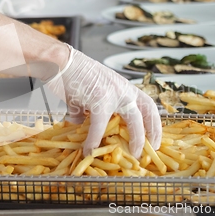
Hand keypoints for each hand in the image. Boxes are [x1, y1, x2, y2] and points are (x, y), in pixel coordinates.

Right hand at [46, 46, 161, 157]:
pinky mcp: (99, 100)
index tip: (154, 137)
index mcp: (122, 86)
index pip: (146, 104)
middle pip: (146, 112)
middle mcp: (123, 89)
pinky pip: (99, 126)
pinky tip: (89, 150)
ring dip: (135, 139)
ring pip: (133, 120)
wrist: (59, 61)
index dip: (153, 121)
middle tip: (150, 149)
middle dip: (151, 132)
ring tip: (133, 154)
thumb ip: (86, 108)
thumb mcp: (86, 92)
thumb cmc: (70, 74)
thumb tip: (79, 123)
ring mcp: (114, 94)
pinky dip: (94, 140)